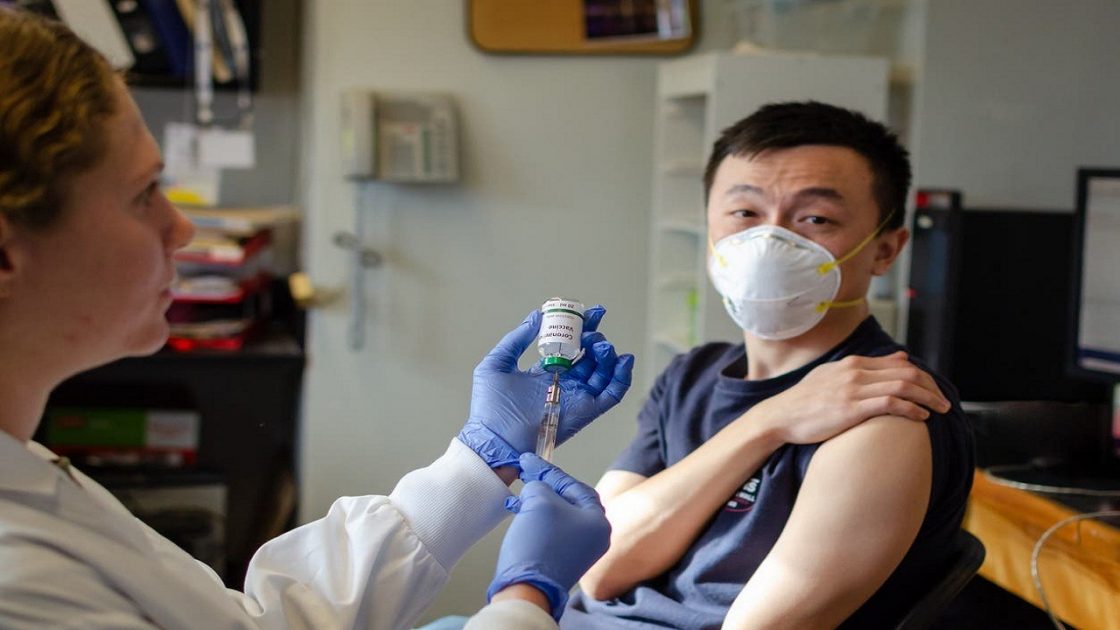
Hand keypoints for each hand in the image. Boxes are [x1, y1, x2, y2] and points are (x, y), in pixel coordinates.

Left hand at [458, 306, 633, 467]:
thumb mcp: (497, 364)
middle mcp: (563, 383)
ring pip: (602, 372)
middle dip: (595, 338)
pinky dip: (621, 377)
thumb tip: (537, 315)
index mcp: (544, 371)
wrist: (494, 440)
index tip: (590, 312)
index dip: (581, 328)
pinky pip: (611, 395)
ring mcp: (576, 397)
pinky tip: (623, 360)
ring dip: (607, 355)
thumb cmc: (489, 408)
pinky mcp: (585, 412)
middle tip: (592, 330)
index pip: (569, 347)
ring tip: (600, 344)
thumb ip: (517, 338)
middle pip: (589, 357)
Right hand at [487, 454, 611, 619]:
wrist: (527, 589)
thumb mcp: (539, 500)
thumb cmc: (539, 542)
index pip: (574, 485)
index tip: (530, 461)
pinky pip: (552, 531)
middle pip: (569, 500)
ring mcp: (580, 550)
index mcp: (598, 521)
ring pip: (558, 516)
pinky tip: (520, 512)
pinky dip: (537, 519)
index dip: (549, 471)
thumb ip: (540, 484)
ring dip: (538, 503)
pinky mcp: (563, 560)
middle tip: (527, 474)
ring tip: (519, 495)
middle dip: (545, 486)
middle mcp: (595, 537)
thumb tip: (536, 486)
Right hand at [751, 351, 951, 444]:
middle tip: (944, 402)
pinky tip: (921, 418)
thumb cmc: (804, 401)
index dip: (922, 378)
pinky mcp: (851, 408)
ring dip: (927, 398)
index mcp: (852, 364)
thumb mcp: (833, 376)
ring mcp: (853, 389)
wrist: (779, 416)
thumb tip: (901, 357)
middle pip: (906, 373)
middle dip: (931, 387)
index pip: (898, 364)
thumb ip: (866, 368)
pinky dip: (910, 409)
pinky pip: (890, 403)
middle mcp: (855, 372)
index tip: (933, 391)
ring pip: (902, 386)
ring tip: (941, 410)